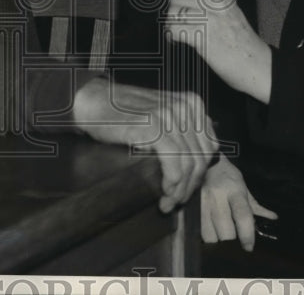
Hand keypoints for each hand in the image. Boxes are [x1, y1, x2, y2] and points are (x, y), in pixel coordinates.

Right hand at [72, 77, 217, 212]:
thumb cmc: (123, 112)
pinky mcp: (154, 127)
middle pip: (200, 158)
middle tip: (175, 201)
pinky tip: (164, 195)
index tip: (186, 188)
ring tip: (168, 203)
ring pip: (189, 166)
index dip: (200, 173)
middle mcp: (185, 107)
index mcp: (191, 103)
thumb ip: (181, 129)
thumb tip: (196, 166)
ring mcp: (170, 116)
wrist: (95, 101)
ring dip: (179, 191)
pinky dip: (172, 185)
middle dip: (190, 186)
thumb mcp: (160, 114)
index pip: (209, 147)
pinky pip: (174, 165)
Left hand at [166, 0, 272, 103]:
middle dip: (175, 13)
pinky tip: (177, 42)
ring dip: (173, 27)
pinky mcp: (202, 36)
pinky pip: (174, 30)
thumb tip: (184, 10)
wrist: (258, 66)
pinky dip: (172, 37)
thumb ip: (210, 7)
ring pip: (173, 15)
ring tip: (184, 36)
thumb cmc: (242, 43)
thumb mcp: (230, 15)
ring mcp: (209, 19)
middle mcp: (215, 3)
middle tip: (184, 25)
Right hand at [202, 154, 276, 250]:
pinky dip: (204, 236)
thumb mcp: (243, 186)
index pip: (243, 216)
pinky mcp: (191, 206)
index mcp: (234, 190)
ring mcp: (202, 201)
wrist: (205, 161)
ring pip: (210, 235)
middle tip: (233, 236)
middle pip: (226, 231)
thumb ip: (255, 205)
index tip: (248, 246)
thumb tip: (272, 218)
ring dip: (217, 239)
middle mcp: (218, 196)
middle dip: (231, 239)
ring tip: (219, 232)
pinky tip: (209, 230)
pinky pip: (197, 231)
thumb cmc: (227, 175)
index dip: (247, 235)